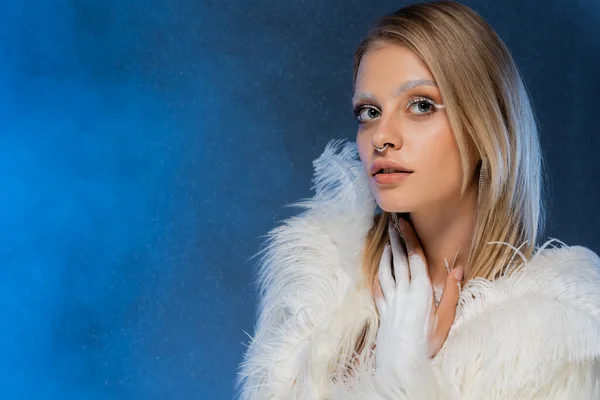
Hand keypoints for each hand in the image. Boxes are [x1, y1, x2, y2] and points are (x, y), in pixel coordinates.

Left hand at [373, 218, 462, 372]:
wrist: (402, 363)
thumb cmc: (428, 342)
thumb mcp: (446, 319)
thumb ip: (451, 293)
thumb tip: (457, 269)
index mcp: (421, 291)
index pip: (414, 258)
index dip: (409, 239)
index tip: (404, 223)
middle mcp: (403, 291)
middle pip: (398, 259)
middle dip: (395, 239)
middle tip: (392, 221)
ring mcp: (390, 300)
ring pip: (386, 270)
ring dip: (386, 252)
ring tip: (387, 239)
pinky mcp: (382, 310)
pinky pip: (378, 286)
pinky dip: (378, 273)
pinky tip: (378, 267)